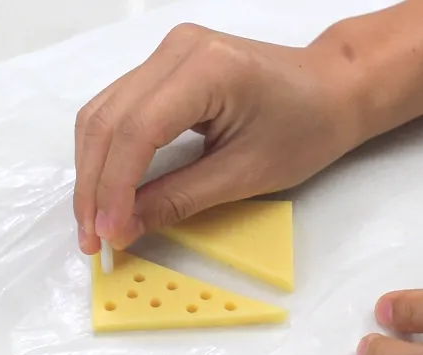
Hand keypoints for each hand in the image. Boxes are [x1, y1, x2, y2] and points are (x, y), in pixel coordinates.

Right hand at [74, 23, 363, 253]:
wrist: (331, 92)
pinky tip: (106, 186)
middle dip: (93, 186)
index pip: (137, 131)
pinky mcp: (166, 70)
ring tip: (94, 219)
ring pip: (103, 115)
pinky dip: (107, 154)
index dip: (114, 189)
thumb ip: (177, 199)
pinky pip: (119, 112)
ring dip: (93, 171)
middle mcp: (175, 50)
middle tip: (92, 236)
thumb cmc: (306, 131)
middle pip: (108, 121)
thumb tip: (122, 227)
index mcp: (206, 68)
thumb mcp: (243, 174)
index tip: (107, 234)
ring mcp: (167, 55)